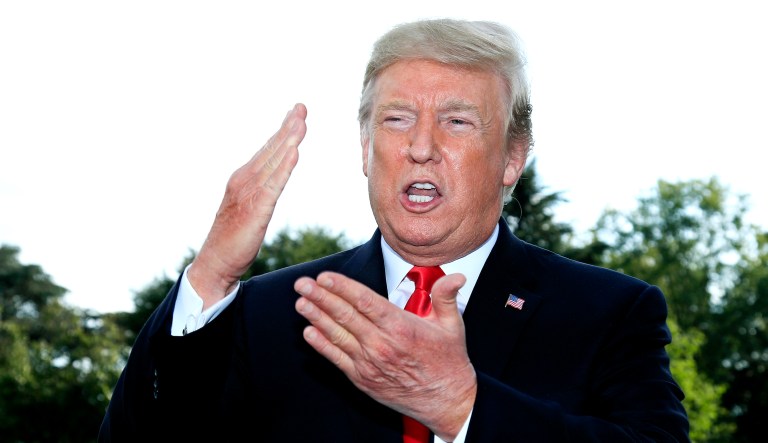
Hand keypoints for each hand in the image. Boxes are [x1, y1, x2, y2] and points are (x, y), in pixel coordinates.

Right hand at [189, 103, 307, 307]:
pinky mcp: (256, 209)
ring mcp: (249, 193)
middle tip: (301, 107)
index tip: (297, 113)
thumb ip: (262, 191)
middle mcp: (244, 180)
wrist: (215, 263)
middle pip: (271, 150)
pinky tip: (295, 152)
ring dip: (288, 140)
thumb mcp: (251, 208)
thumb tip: (276, 178)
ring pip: (273, 162)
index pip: (267, 150)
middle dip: (288, 127)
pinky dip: (284, 167)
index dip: (283, 131)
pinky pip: (273, 185)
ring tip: (301, 122)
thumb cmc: (234, 239)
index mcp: (244, 179)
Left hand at [294, 271, 476, 440]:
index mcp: (401, 327)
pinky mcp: (364, 379)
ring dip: (316, 317)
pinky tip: (309, 332)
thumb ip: (446, 296)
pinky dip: (322, 345)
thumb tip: (456, 276)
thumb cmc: (449, 361)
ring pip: (338, 335)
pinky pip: (337, 359)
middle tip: (302, 283)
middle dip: (321, 297)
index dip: (342, 287)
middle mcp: (382, 344)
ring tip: (301, 302)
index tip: (325, 276)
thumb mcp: (452, 325)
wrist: (447, 401)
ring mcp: (370, 363)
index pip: (365, 301)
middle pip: (345, 316)